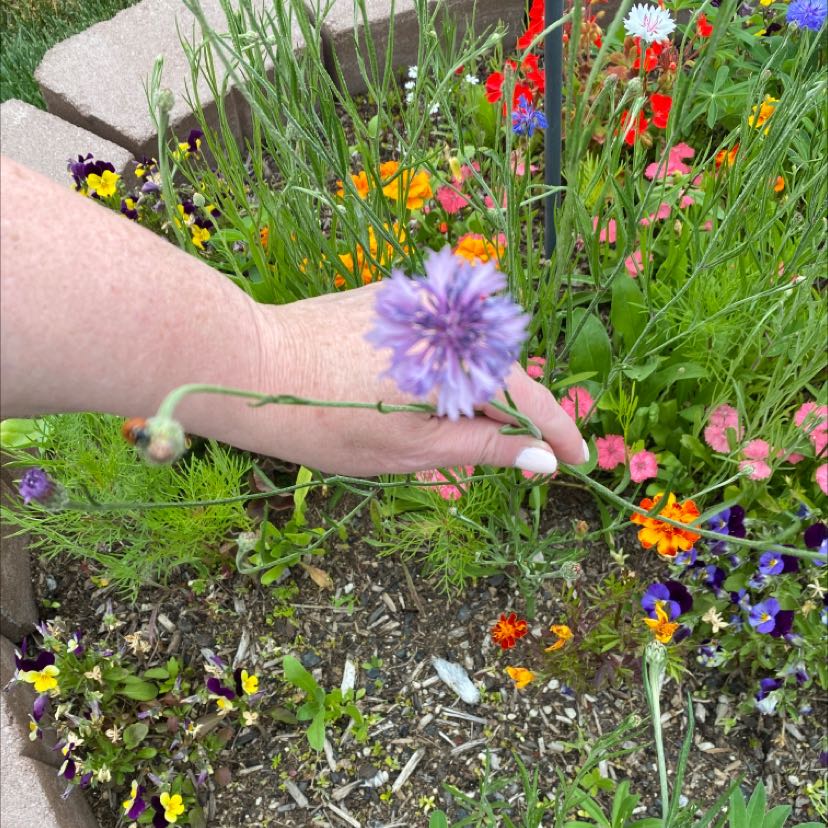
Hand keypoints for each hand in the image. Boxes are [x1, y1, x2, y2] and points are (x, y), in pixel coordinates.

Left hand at [247, 283, 587, 475]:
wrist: (251, 368)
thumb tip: (544, 457)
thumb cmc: (327, 420)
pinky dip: (443, 370)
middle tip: (517, 458)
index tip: (578, 459)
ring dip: (473, 396)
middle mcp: (447, 318)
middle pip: (501, 373)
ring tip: (462, 440)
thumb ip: (485, 446)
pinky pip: (438, 337)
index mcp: (458, 358)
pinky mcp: (394, 296)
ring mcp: (420, 301)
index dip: (557, 432)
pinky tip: (428, 399)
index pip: (528, 398)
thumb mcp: (412, 448)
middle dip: (511, 417)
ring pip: (469, 355)